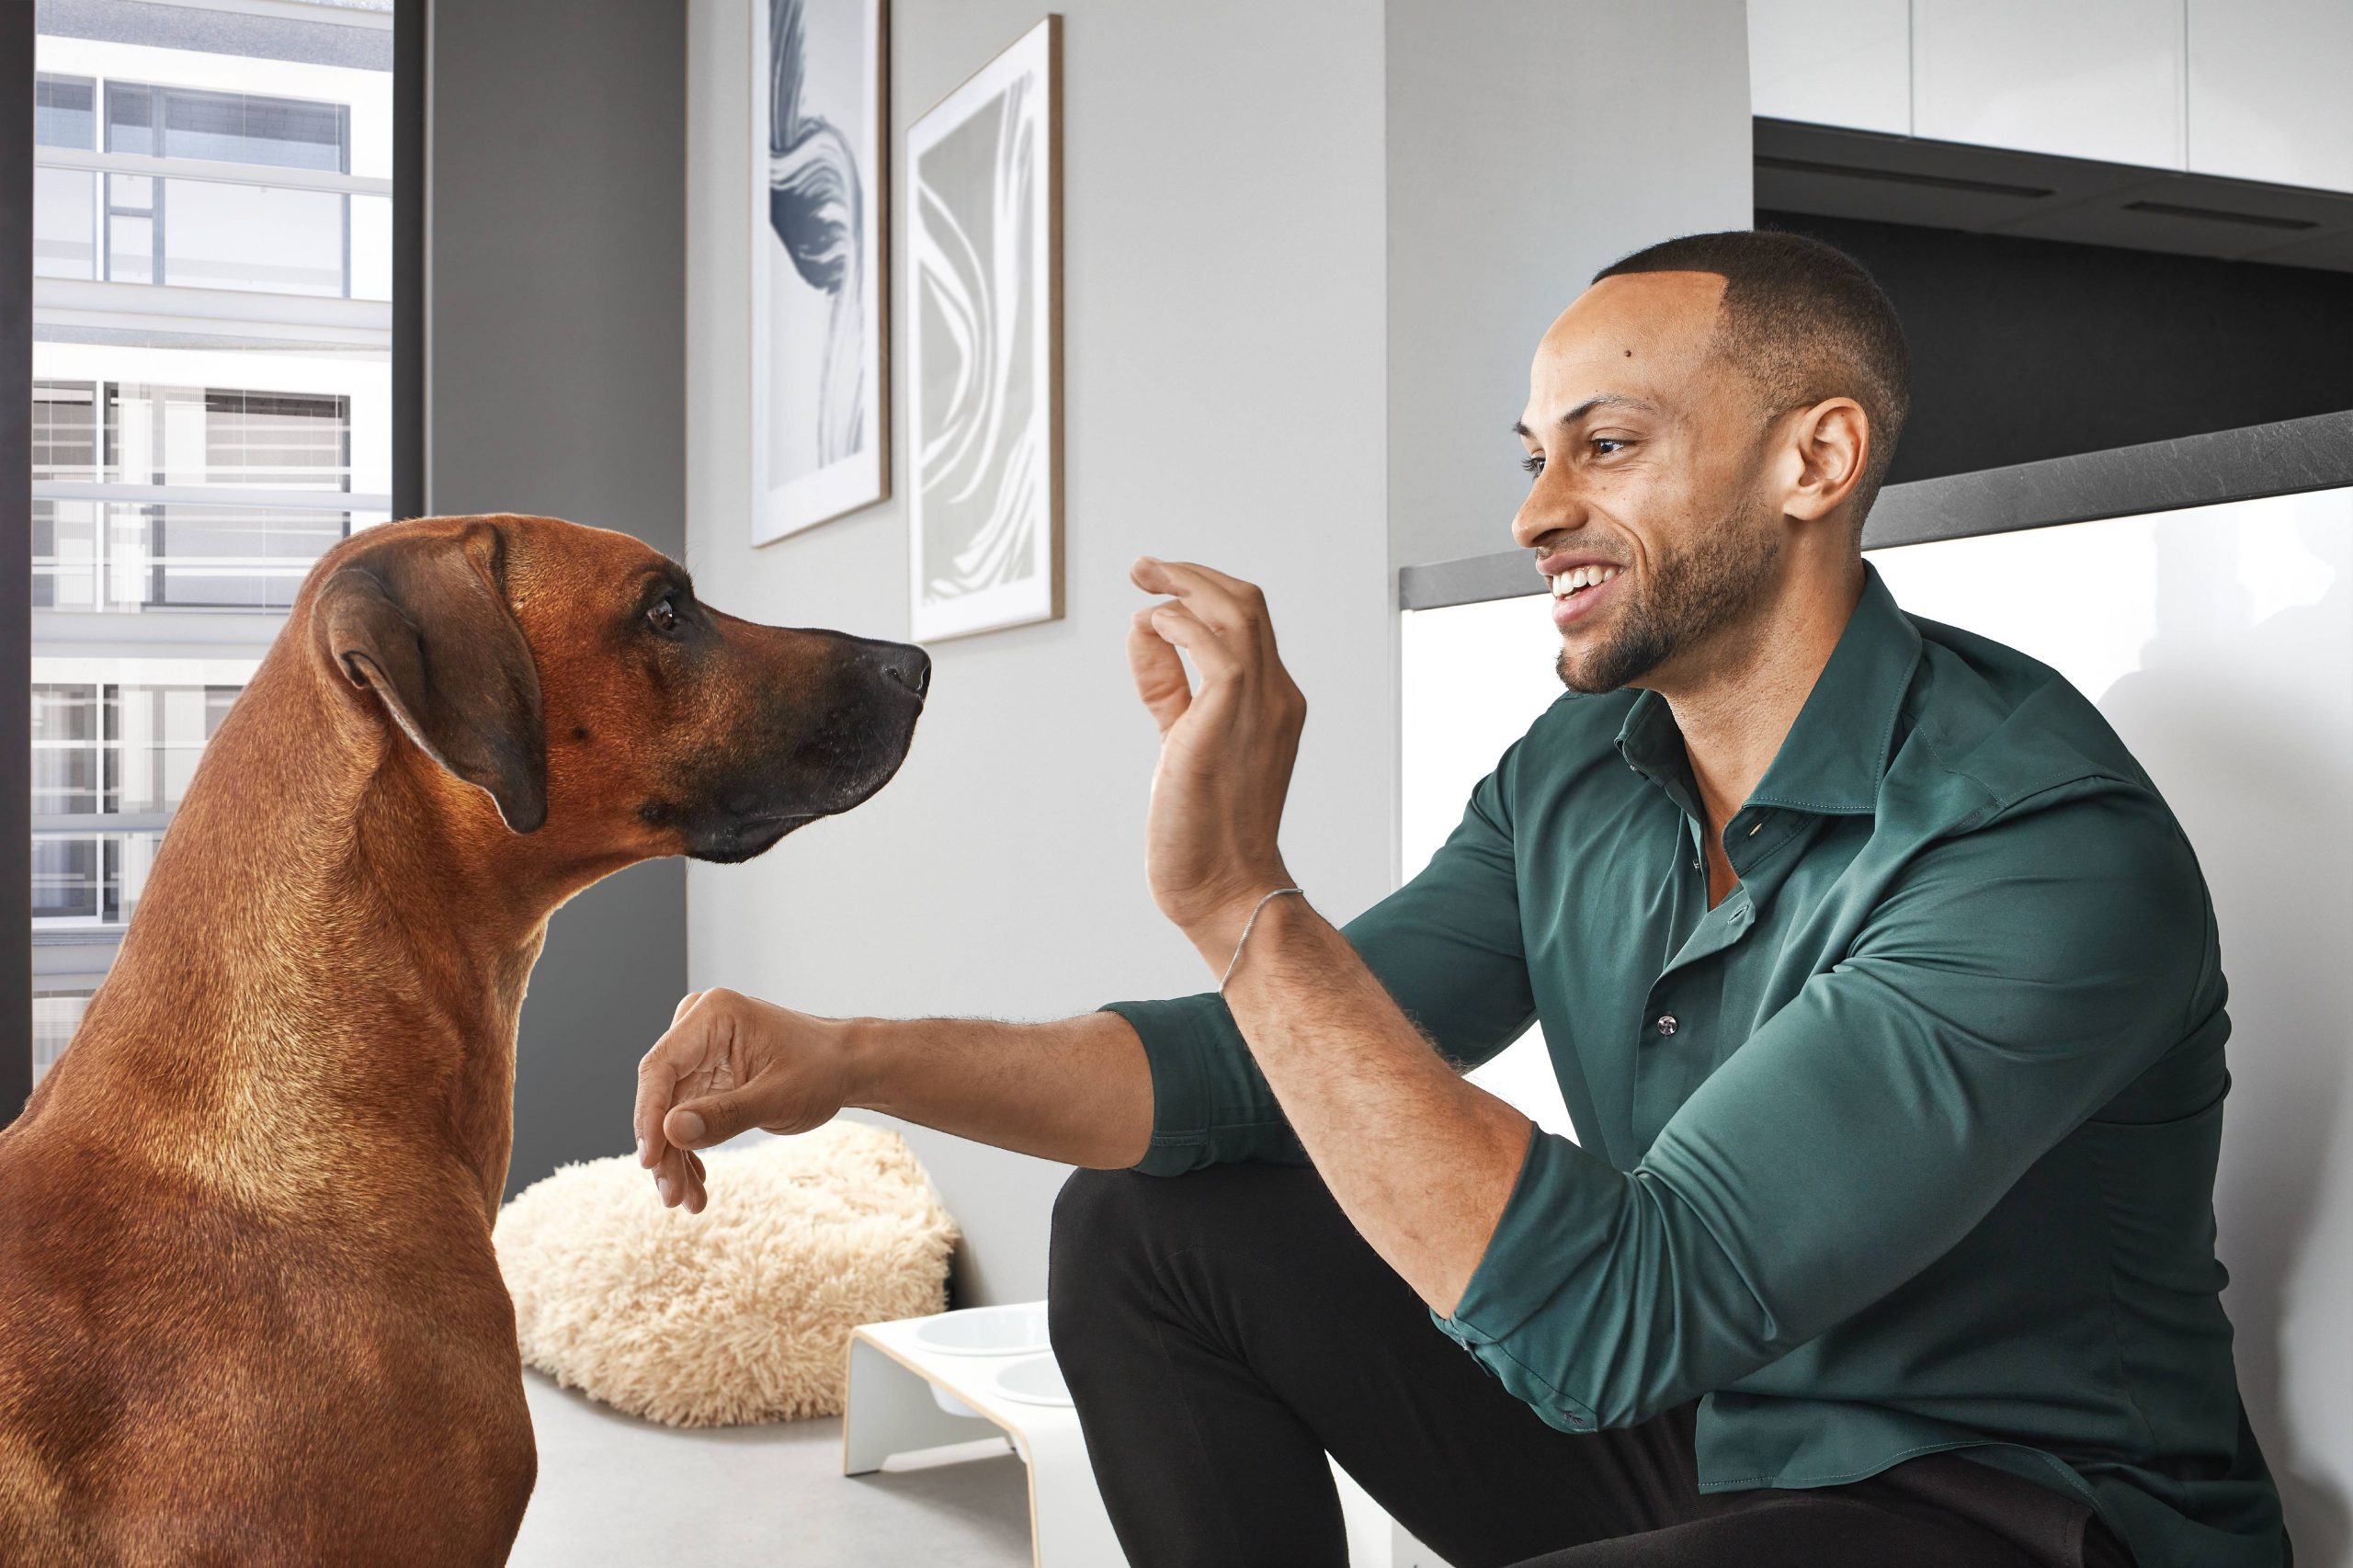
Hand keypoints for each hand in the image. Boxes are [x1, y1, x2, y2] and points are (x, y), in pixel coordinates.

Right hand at [632, 989, 854, 1211]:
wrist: (845, 1066)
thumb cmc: (821, 1070)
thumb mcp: (780, 1097)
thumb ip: (726, 1114)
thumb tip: (670, 1132)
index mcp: (714, 1015)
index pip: (661, 1067)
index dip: (649, 1116)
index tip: (650, 1161)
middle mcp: (697, 1027)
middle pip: (660, 1096)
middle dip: (665, 1150)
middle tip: (673, 1197)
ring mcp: (697, 1052)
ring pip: (667, 1114)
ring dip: (675, 1159)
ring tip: (689, 1201)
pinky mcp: (702, 1076)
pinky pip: (682, 1118)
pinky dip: (688, 1150)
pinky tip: (696, 1183)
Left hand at [1127, 557, 1306, 960]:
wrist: (1224, 888)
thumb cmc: (1204, 828)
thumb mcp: (1183, 740)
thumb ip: (1171, 690)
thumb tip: (1147, 635)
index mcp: (1273, 702)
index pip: (1247, 621)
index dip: (1200, 591)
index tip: (1156, 586)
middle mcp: (1276, 697)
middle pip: (1246, 601)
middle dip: (1191, 573)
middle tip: (1144, 568)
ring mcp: (1260, 707)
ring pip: (1236, 609)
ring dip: (1184, 584)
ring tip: (1144, 580)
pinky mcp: (1230, 720)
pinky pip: (1214, 645)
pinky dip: (1179, 624)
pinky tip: (1150, 629)